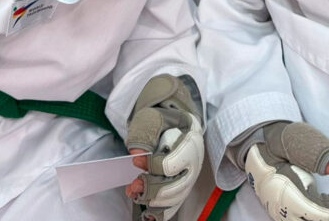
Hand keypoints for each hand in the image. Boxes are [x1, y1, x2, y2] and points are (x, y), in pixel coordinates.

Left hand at [124, 74, 204, 220]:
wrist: (171, 125)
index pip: (172, 164)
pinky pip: (174, 206)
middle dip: (151, 188)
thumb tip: (137, 153)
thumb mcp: (151, 117)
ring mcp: (190, 178)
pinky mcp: (182, 188)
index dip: (152, 166)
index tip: (135, 160)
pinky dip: (160, 212)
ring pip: (175, 198)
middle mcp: (195, 163)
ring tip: (134, 192)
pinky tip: (147, 213)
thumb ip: (144, 132)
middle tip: (134, 184)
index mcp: (191, 142)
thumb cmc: (162, 120)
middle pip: (176, 186)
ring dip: (152, 201)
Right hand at [244, 122, 328, 220]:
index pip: (311, 211)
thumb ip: (317, 152)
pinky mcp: (287, 214)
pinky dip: (324, 217)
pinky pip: (307, 220)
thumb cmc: (280, 142)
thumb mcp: (297, 138)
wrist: (260, 147)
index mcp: (280, 186)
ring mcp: (282, 212)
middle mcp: (279, 205)